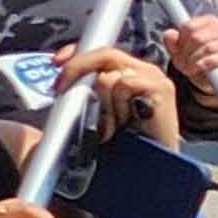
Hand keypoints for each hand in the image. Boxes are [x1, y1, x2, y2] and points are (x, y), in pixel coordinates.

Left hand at [54, 40, 181, 145]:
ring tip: (110, 125)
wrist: (149, 166)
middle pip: (103, 54)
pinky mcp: (161, 88)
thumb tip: (61, 85)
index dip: (76, 54)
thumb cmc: (123, 144)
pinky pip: (125, 85)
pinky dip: (117, 107)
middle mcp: (141, 71)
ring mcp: (153, 78)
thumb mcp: (96, 115)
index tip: (56, 63)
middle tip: (61, 91)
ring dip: (101, 105)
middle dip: (76, 70)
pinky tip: (123, 122)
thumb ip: (85, 94)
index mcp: (127, 73)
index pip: (100, 51)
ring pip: (108, 76)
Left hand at [166, 12, 217, 98]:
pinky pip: (214, 59)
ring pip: (207, 48)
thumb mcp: (180, 52)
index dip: (180, 42)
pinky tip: (198, 68)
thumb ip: (172, 42)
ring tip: (189, 68)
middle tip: (183, 64)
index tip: (179, 52)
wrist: (209, 79)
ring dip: (193, 61)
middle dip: (185, 54)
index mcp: (208, 22)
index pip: (188, 27)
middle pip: (196, 38)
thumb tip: (169, 34)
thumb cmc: (195, 61)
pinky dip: (202, 65)